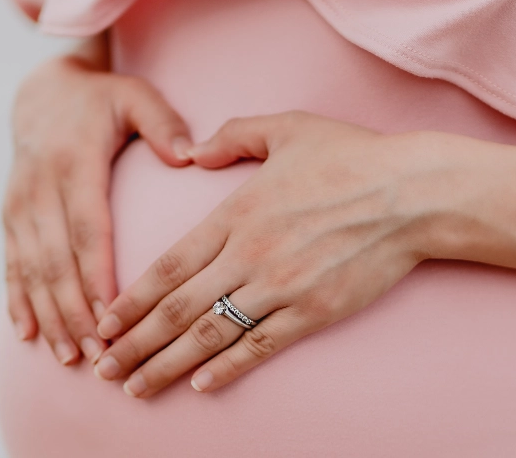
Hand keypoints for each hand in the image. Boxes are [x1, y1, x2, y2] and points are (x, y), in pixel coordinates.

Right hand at [3, 55, 192, 363]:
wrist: (42, 92)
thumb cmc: (102, 99)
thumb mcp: (135, 97)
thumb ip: (163, 124)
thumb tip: (190, 155)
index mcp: (74, 164)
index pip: (87, 229)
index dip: (96, 274)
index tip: (112, 314)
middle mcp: (40, 189)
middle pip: (56, 261)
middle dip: (75, 312)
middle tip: (99, 353)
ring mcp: (20, 206)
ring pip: (31, 270)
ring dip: (49, 316)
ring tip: (71, 356)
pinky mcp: (10, 218)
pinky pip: (11, 265)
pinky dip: (18, 302)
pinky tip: (28, 335)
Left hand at [91, 111, 441, 395]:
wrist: (413, 194)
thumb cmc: (352, 157)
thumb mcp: (288, 128)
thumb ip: (233, 136)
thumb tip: (194, 150)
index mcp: (235, 214)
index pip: (168, 266)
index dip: (131, 300)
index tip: (104, 322)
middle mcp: (249, 255)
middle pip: (177, 309)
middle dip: (134, 343)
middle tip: (103, 369)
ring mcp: (281, 288)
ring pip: (210, 335)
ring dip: (167, 365)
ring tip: (136, 387)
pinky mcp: (313, 312)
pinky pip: (261, 346)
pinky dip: (228, 368)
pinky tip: (201, 385)